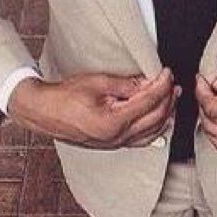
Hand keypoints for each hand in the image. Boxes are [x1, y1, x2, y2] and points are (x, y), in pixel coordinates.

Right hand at [8, 66, 180, 148]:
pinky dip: (155, 128)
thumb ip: (126, 84)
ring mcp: (116, 144)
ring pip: (153, 132)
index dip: (161, 85)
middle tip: (172, 82)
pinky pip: (142, 140)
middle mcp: (117, 137)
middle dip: (168, 99)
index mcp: (114, 122)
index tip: (167, 72)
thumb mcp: (98, 82)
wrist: (44, 112)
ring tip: (171, 97)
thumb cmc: (65, 96)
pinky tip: (160, 119)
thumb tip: (147, 82)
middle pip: (156, 118)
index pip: (149, 102)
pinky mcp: (113, 144)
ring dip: (165, 114)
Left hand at [195, 64, 216, 152]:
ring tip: (211, 103)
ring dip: (208, 119)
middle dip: (202, 103)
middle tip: (205, 88)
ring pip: (215, 137)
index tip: (201, 80)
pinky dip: (216, 135)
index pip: (213, 106)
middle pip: (211, 122)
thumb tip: (215, 83)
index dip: (202, 91)